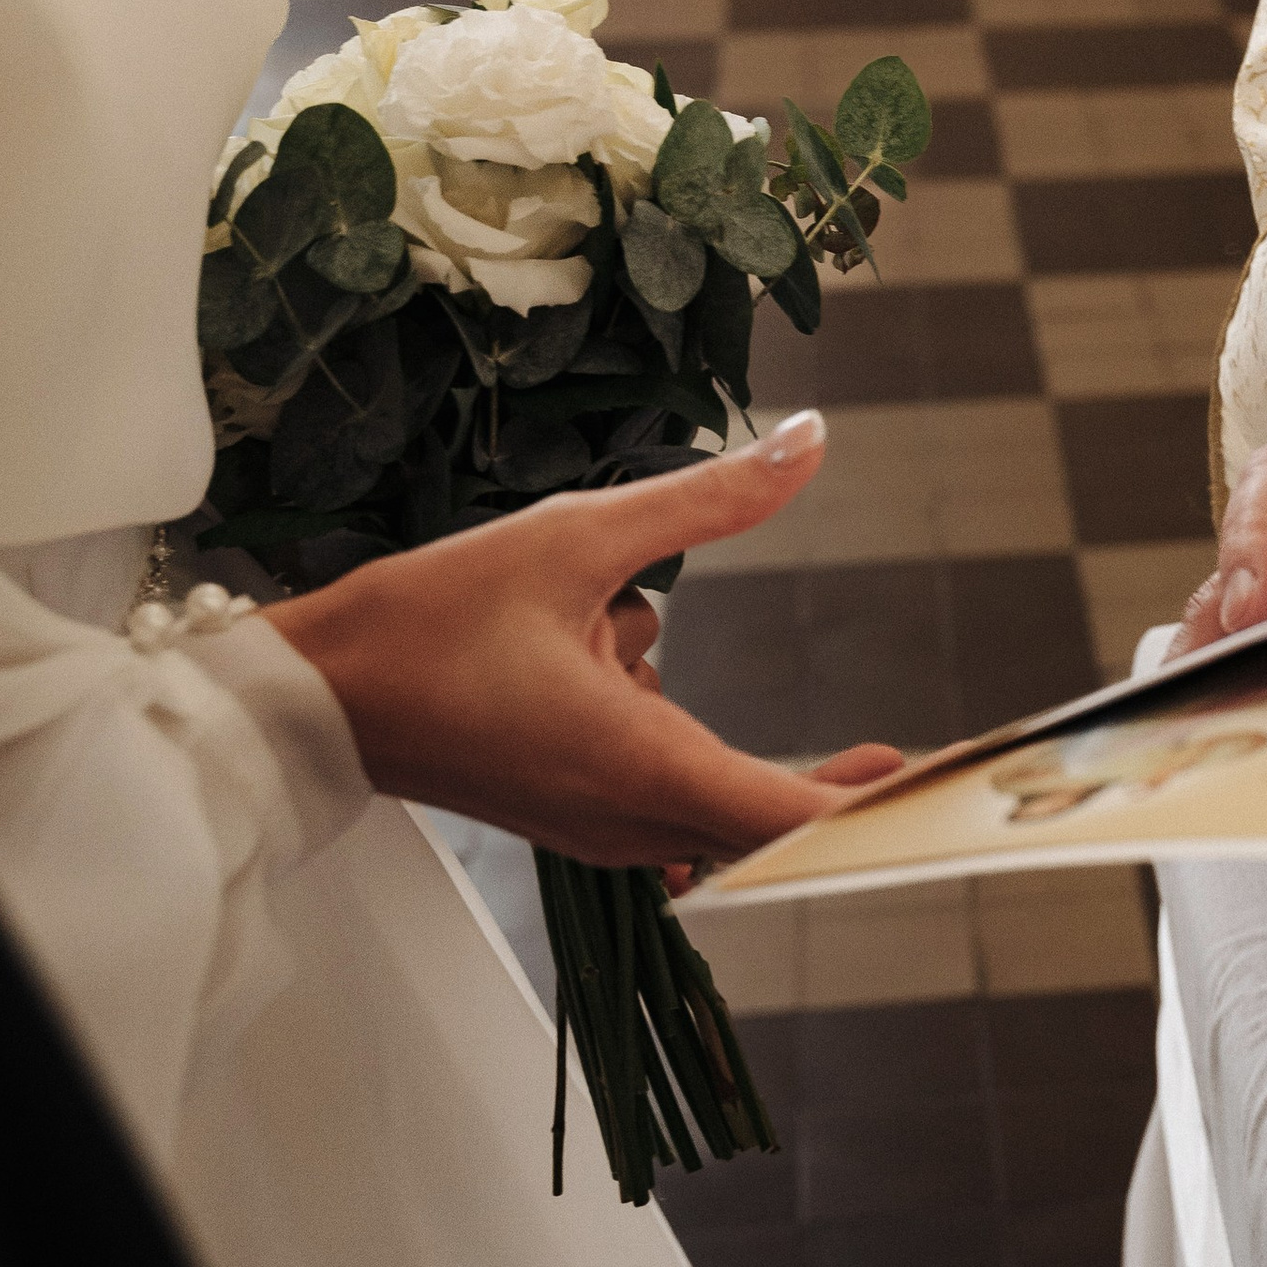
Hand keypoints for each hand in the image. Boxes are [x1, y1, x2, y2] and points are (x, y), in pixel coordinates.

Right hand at [269, 409, 895, 869]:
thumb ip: (709, 499)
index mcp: (642, 767)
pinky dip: (679, 725)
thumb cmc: (427, 622)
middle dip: (850, 784)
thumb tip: (809, 442)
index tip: (952, 791)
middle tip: (933, 761)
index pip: (796, 817)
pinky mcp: (579, 809)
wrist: (314, 692)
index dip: (884, 811)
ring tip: (781, 711)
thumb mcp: (575, 536)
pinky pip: (669, 779)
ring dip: (745, 740)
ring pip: (719, 791)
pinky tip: (611, 639)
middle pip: (775, 820)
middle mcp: (631, 816)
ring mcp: (603, 824)